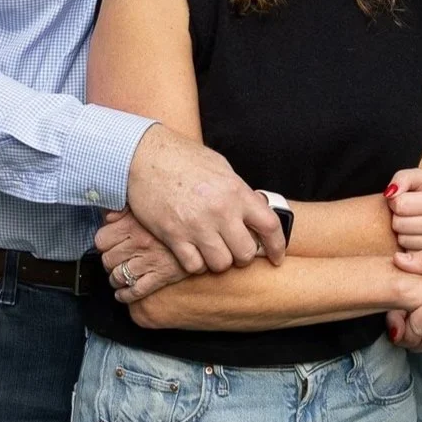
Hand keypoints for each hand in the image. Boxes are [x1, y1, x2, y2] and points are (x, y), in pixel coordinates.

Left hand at [95, 209, 189, 302]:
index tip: (109, 244)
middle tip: (116, 260)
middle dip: (109, 262)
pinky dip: (125, 295)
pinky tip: (123, 293)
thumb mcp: (149, 205)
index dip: (104, 243)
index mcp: (133, 224)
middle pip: (108, 260)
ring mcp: (149, 261)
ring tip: (120, 276)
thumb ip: (125, 209)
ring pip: (118, 277)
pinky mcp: (161, 276)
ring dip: (116, 278)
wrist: (206, 232)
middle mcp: (138, 244)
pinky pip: (135, 291)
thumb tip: (107, 216)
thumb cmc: (177, 216)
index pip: (101, 240)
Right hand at [125, 125, 284, 274]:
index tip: (276, 256)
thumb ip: (238, 192)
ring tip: (211, 249)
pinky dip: (195, 263)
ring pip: (220, 264)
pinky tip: (192, 251)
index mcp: (235, 191)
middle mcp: (220, 211)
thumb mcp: (220, 168)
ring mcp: (196, 226)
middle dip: (242, 255)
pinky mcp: (173, 236)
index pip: (269, 226)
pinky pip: (194, 266)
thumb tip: (253, 212)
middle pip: (245, 253)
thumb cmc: (182, 158)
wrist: (144, 155)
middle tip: (233, 248)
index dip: (277, 246)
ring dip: (218, 261)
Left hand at [385, 168, 421, 250]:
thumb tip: (389, 194)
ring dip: (403, 230)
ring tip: (414, 220)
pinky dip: (409, 242)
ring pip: (402, 240)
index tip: (404, 198)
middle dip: (398, 215)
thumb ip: (403, 178)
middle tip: (409, 210)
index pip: (400, 204)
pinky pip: (409, 252)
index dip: (396, 200)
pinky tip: (418, 232)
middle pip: (399, 224)